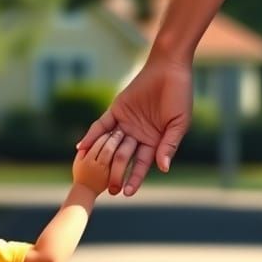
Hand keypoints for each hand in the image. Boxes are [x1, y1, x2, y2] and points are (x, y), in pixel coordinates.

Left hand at [77, 56, 192, 195]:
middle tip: (110, 189)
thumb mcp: (178, 123)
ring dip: (102, 158)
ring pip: (111, 145)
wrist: (169, 69)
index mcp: (154, 142)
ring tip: (92, 173)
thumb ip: (169, 144)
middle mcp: (138, 136)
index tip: (128, 192)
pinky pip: (101, 126)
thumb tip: (162, 168)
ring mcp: (126, 123)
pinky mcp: (116, 110)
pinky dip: (92, 136)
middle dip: (117, 174)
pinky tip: (82, 148)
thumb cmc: (179, 95)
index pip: (141, 164)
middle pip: (124, 159)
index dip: (135, 178)